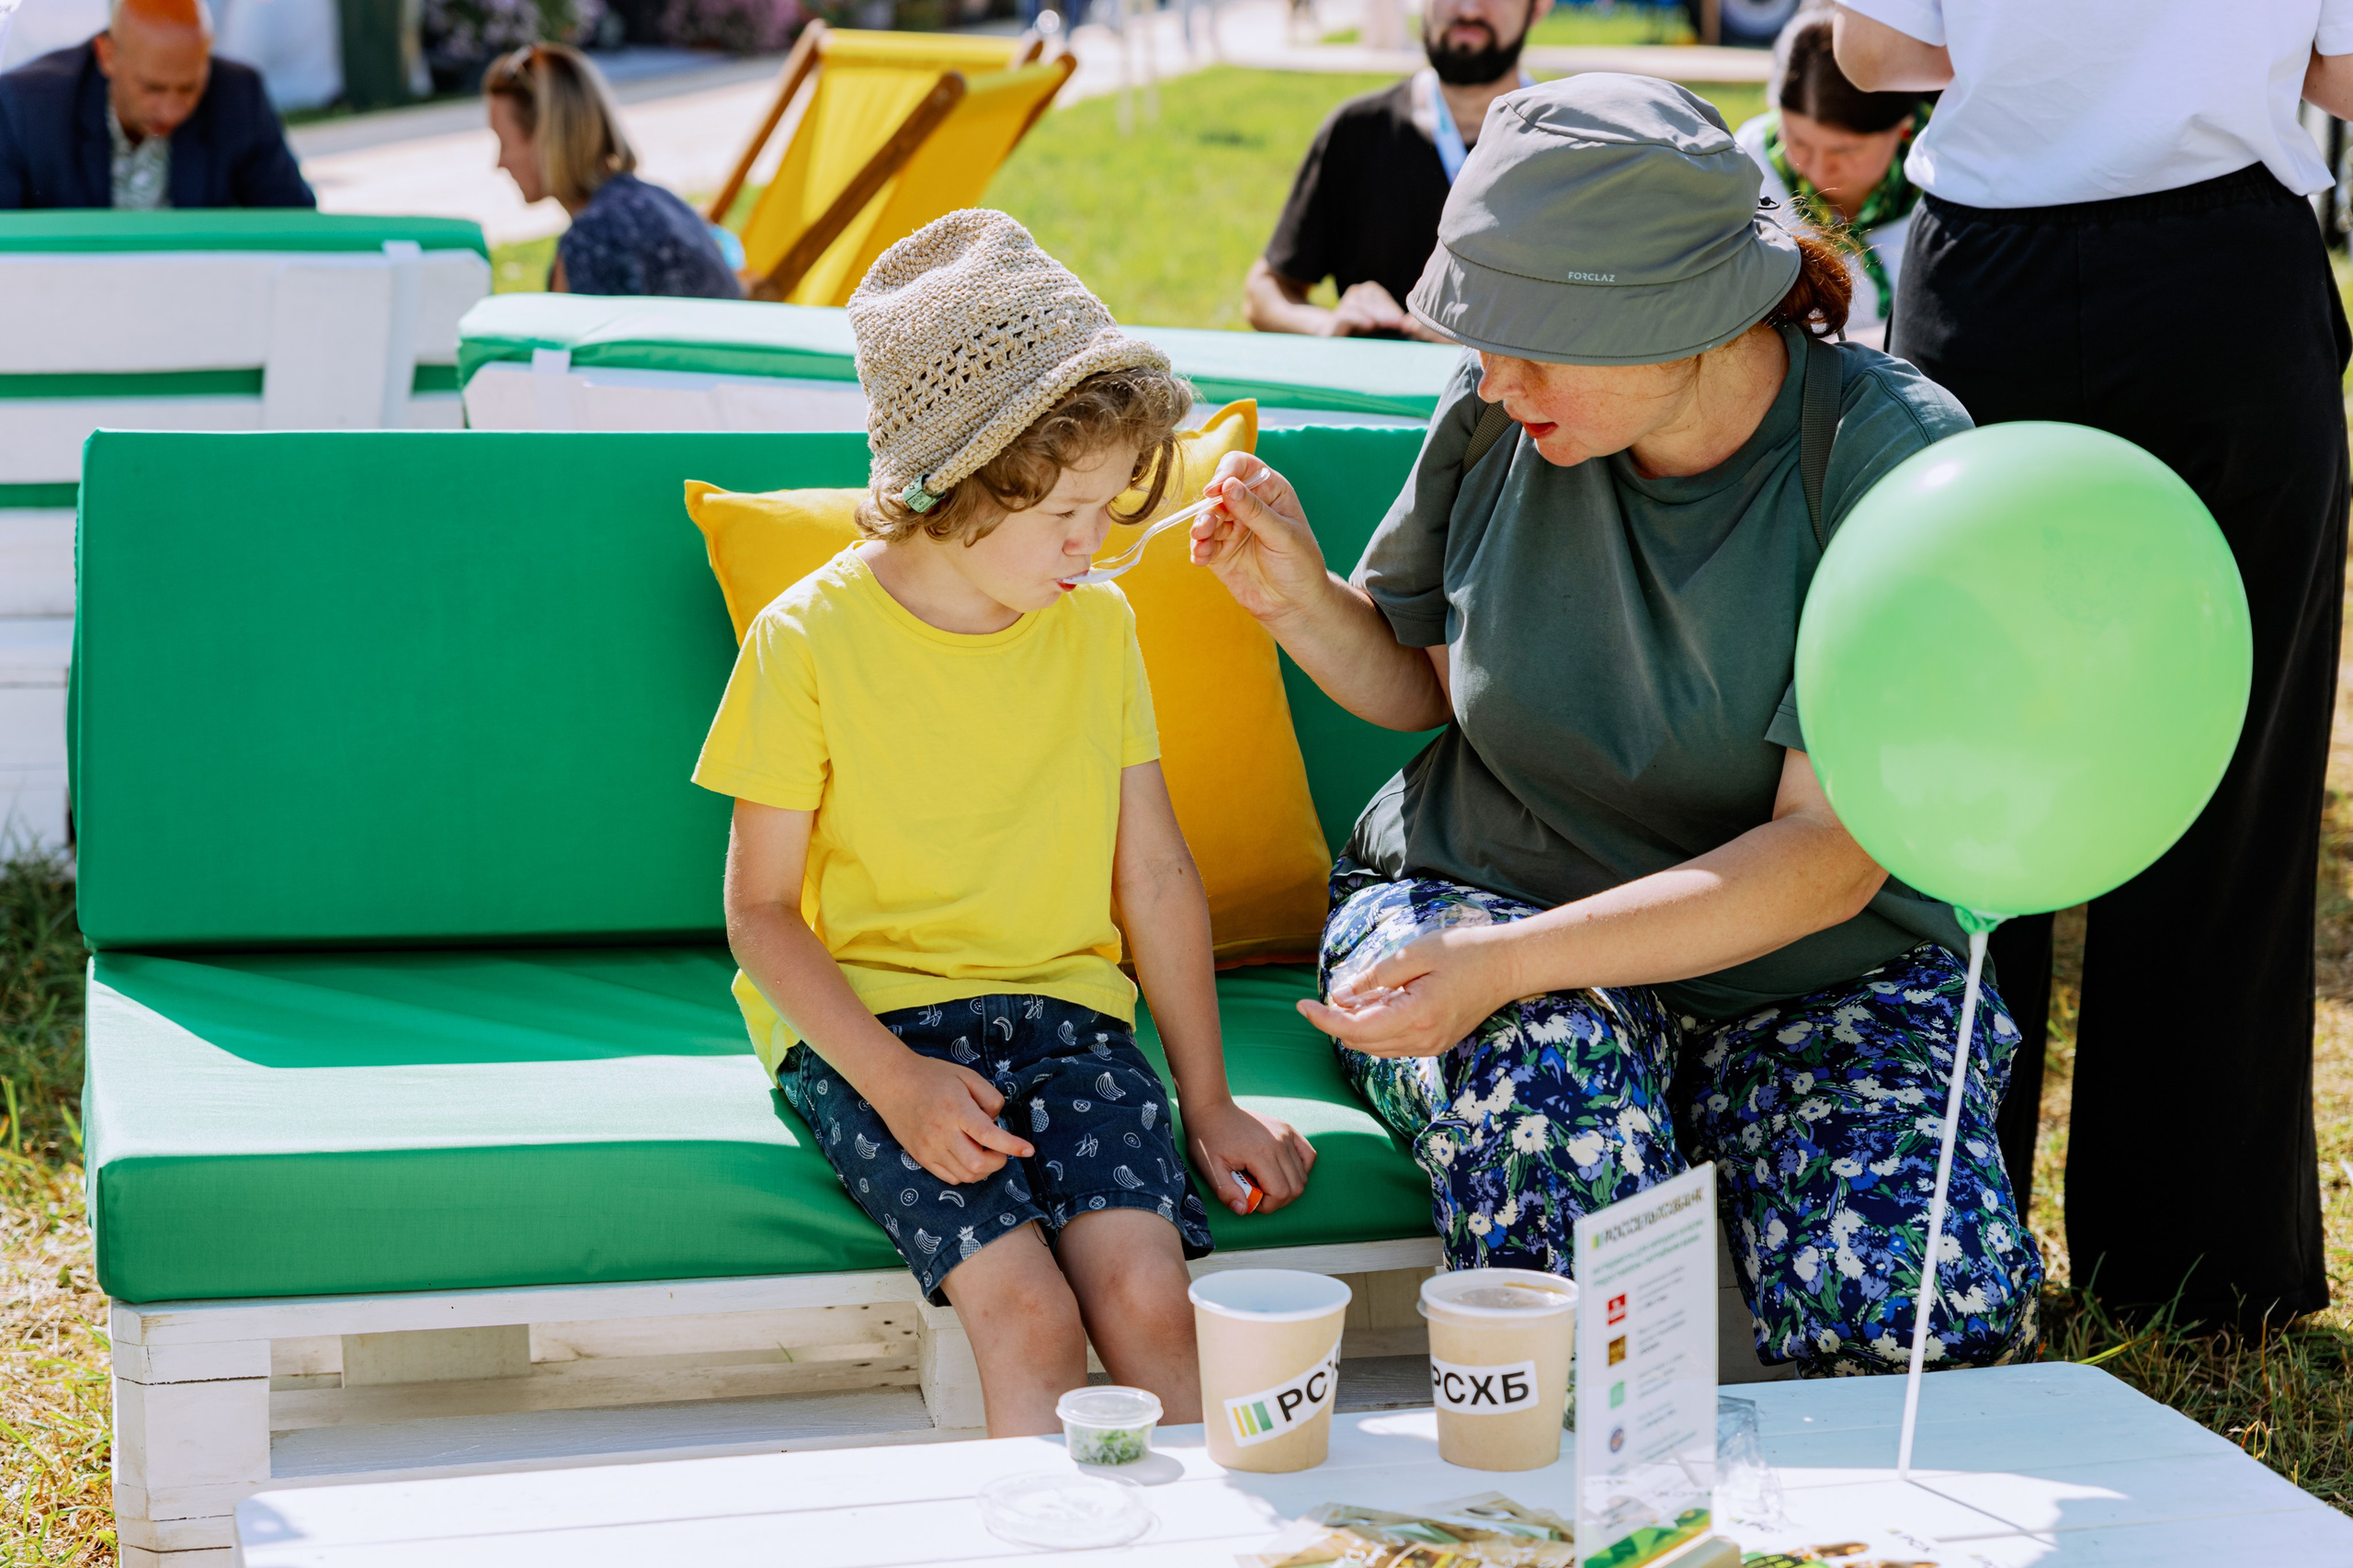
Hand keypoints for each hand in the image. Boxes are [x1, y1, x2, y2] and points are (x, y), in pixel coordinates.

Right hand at [869, 1054, 1034, 1185]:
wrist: (893, 1082)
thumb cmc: (933, 1076)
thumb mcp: (967, 1076)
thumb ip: (990, 1097)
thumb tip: (997, 1122)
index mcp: (957, 1110)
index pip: (989, 1135)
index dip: (1011, 1146)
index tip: (1028, 1150)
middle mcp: (942, 1133)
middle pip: (978, 1163)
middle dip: (998, 1161)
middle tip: (1001, 1150)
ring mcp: (929, 1148)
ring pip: (965, 1175)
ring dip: (983, 1169)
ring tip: (984, 1151)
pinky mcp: (920, 1157)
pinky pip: (949, 1178)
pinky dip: (965, 1173)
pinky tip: (967, 1157)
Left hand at [1185, 1095, 1316, 1213]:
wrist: (1212, 1110)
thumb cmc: (1208, 1139)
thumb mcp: (1209, 1168)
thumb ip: (1226, 1192)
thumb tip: (1243, 1210)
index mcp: (1260, 1154)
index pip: (1280, 1193)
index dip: (1267, 1206)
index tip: (1250, 1201)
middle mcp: (1278, 1143)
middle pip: (1295, 1187)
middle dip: (1278, 1200)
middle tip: (1257, 1194)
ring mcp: (1286, 1135)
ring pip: (1302, 1175)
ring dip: (1287, 1187)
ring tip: (1265, 1182)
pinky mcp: (1288, 1130)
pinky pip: (1308, 1155)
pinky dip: (1301, 1170)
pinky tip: (1283, 1172)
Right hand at [1188, 454, 1330, 623]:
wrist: (1296, 605)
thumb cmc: (1300, 565)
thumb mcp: (1283, 535)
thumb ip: (1255, 511)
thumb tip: (1228, 485)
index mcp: (1269, 491)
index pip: (1241, 467)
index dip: (1226, 472)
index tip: (1216, 489)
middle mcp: (1248, 505)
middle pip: (1218, 492)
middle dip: (1209, 507)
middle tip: (1206, 525)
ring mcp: (1232, 528)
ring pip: (1206, 517)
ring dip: (1200, 528)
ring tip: (1201, 540)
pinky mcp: (1220, 551)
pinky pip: (1202, 544)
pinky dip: (1199, 549)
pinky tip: (1201, 558)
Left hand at [1298, 927, 1516, 1058]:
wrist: (1508, 966)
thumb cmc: (1465, 952)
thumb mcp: (1414, 953)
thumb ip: (1374, 977)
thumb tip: (1339, 996)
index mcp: (1416, 1016)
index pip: (1355, 1029)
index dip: (1323, 1019)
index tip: (1302, 1004)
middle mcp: (1423, 1040)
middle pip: (1362, 1043)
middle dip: (1336, 1022)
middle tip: (1325, 996)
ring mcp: (1431, 1046)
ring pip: (1376, 1047)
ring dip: (1355, 1027)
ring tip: (1350, 998)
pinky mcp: (1436, 1044)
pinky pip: (1393, 1045)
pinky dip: (1375, 1029)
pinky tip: (1375, 1006)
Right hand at [1327, 280, 1411, 336]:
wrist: (1333, 334)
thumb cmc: (1359, 328)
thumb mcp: (1377, 322)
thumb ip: (1389, 320)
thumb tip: (1406, 322)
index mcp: (1366, 291)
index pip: (1380, 295)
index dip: (1391, 306)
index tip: (1402, 318)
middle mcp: (1355, 293)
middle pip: (1372, 299)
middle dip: (1387, 311)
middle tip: (1399, 321)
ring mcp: (1344, 303)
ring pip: (1361, 304)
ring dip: (1376, 314)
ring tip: (1388, 324)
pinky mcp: (1336, 316)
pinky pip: (1348, 314)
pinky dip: (1360, 318)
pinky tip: (1370, 325)